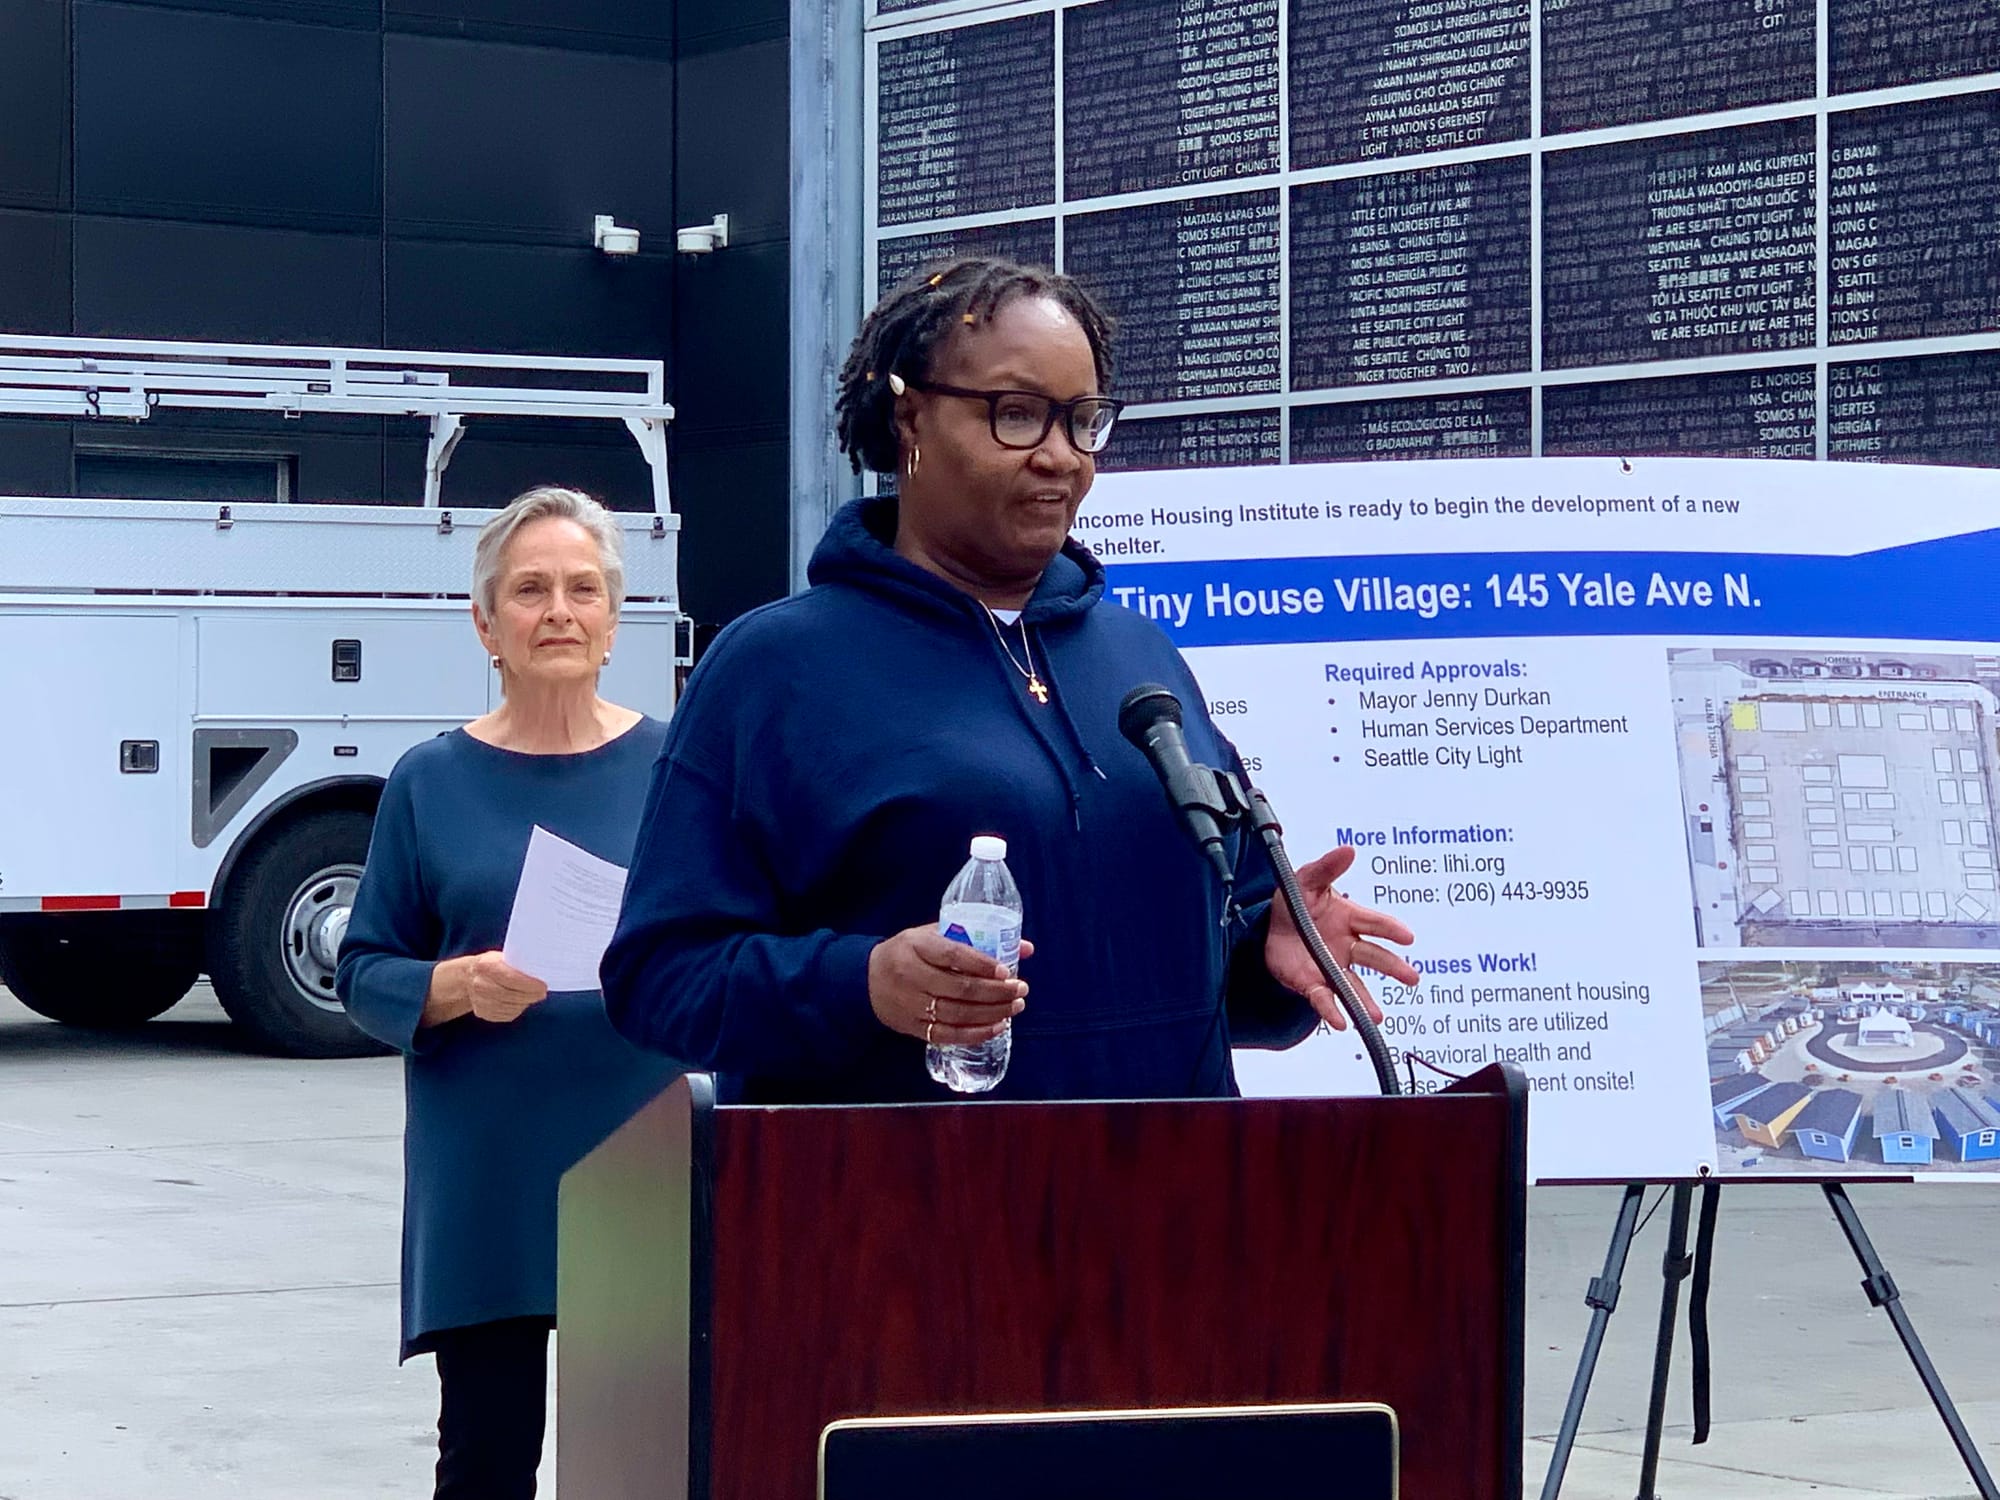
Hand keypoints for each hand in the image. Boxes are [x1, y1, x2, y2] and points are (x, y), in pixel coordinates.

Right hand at [427, 951, 548, 1025]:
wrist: (468, 977)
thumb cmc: (491, 964)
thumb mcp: (501, 957)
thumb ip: (517, 964)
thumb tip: (542, 971)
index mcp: (486, 966)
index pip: (511, 978)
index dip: (529, 985)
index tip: (543, 986)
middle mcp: (480, 984)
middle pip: (511, 995)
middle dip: (530, 995)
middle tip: (542, 993)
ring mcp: (479, 1001)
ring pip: (510, 1007)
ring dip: (524, 1003)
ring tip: (532, 996)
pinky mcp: (482, 1012)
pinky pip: (505, 1015)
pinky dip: (516, 1010)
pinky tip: (519, 1003)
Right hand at [867, 927, 1032, 1045]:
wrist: (866, 979)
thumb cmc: (908, 952)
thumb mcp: (933, 935)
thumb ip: (974, 938)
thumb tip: (1025, 948)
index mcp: (915, 946)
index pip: (952, 955)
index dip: (982, 963)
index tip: (1006, 970)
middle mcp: (911, 975)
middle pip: (960, 988)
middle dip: (996, 991)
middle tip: (1020, 989)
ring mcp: (911, 1004)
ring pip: (957, 1013)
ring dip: (991, 1012)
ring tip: (1015, 1006)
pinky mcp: (912, 1027)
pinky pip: (947, 1035)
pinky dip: (975, 1033)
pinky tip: (997, 1027)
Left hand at [1265, 847, 1419, 1030]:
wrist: (1267, 928)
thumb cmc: (1295, 903)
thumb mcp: (1305, 880)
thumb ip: (1327, 868)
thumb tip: (1348, 850)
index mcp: (1349, 917)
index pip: (1374, 923)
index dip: (1391, 929)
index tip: (1407, 937)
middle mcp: (1346, 945)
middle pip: (1373, 956)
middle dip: (1393, 967)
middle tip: (1412, 977)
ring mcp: (1332, 967)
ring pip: (1354, 986)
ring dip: (1366, 1001)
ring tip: (1377, 1016)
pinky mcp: (1313, 983)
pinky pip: (1324, 999)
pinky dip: (1332, 1011)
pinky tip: (1341, 1023)